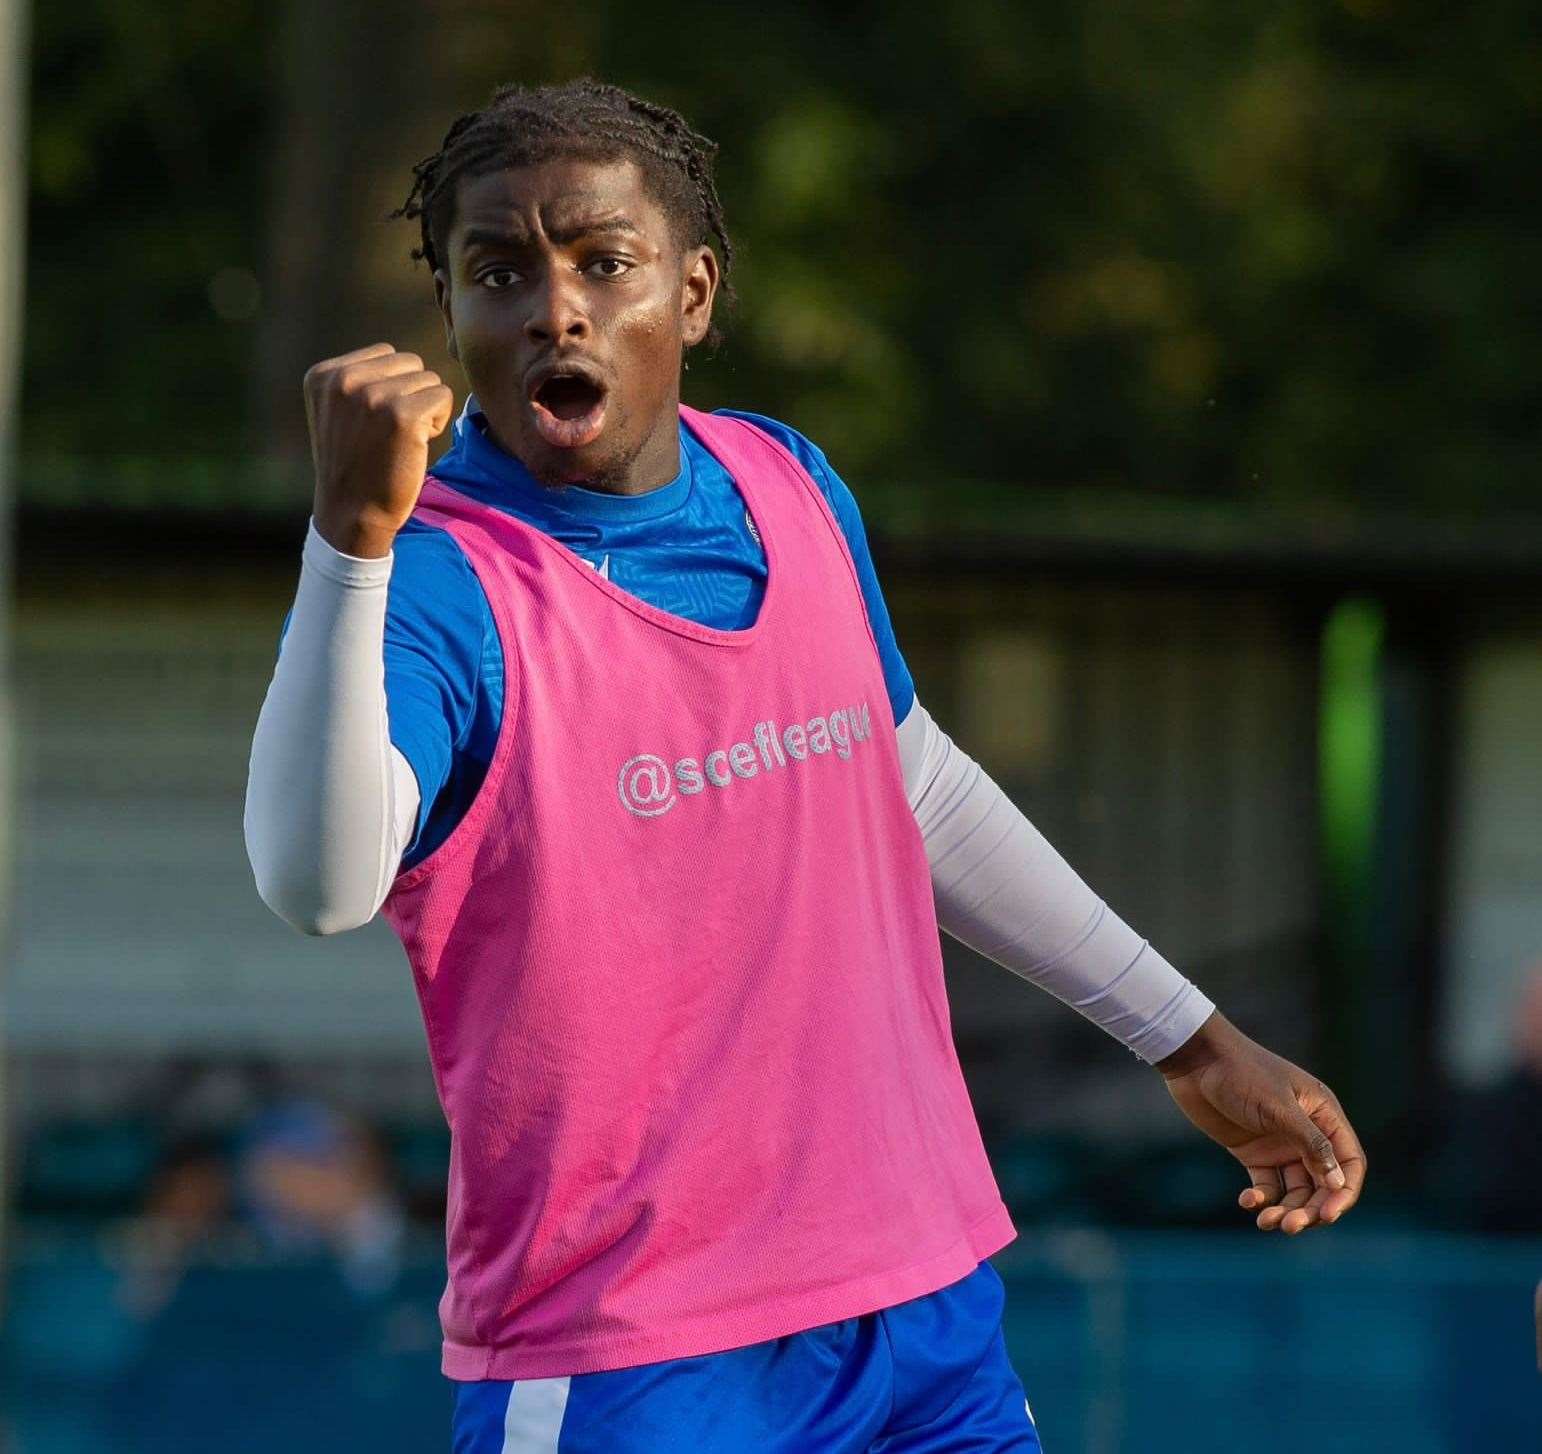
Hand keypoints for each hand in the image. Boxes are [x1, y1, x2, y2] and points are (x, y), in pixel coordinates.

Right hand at [302, 342, 454, 557]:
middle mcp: (344, 380)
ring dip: (426, 409)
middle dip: (411, 394)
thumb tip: (404, 359)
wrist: (352, 513)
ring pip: (429, 379)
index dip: (393, 387)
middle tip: (392, 433)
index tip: (375, 422)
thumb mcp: (338, 412)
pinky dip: (439, 421)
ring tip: (402, 440)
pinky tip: (416, 445)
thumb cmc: (355, 465)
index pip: (386, 354)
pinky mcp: (404, 414)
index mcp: (323, 375)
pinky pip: (443, 396)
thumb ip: (360, 380)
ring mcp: (374, 396)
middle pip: (410, 362)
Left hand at [1156, 1010, 1365, 1233]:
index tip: (1328, 1216)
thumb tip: (1338, 1183)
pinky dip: (1262, 1198)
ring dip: (1286, 1210)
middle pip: (1323, 1184)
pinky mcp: (1253, 1152)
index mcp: (1323, 1115)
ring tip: (1265, 1221)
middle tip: (1289, 1226)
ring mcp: (1279, 1144)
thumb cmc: (1241, 1073)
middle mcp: (1306, 1132)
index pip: (1349, 1163)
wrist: (1195, 1059)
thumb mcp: (1278, 1107)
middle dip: (1311, 1209)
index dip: (1343, 1192)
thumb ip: (1311, 1144)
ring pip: (1295, 1190)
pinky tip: (1247, 1201)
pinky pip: (1268, 1185)